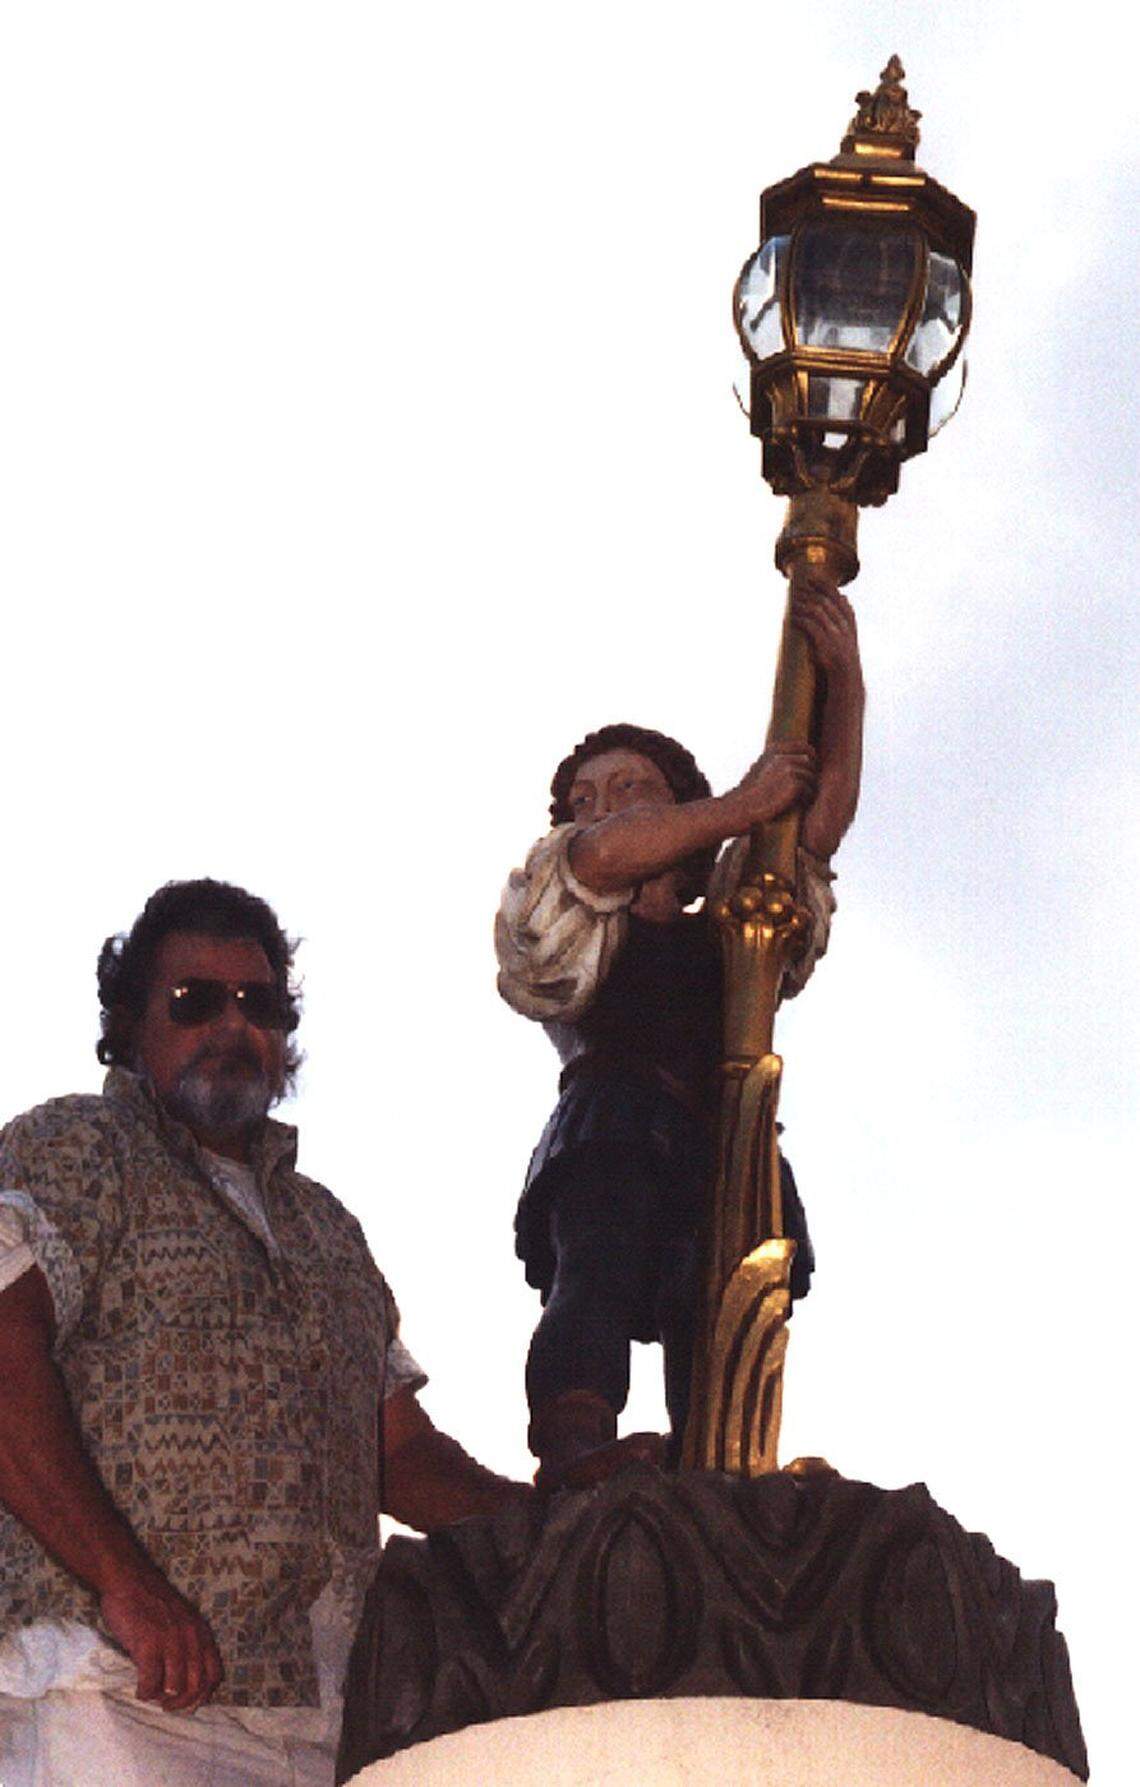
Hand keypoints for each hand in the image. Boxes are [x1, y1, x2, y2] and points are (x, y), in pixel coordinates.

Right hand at [100, 1567, 223, 1712]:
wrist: (129, 1579)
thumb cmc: (152, 1602)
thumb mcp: (182, 1619)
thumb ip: (188, 1643)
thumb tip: (186, 1679)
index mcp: (201, 1633)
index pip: (214, 1674)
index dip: (203, 1694)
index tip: (189, 1703)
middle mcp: (191, 1639)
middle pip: (196, 1687)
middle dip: (181, 1703)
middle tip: (167, 1705)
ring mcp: (171, 1642)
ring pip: (175, 1688)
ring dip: (162, 1698)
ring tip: (151, 1694)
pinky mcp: (148, 1646)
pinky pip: (151, 1683)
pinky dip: (145, 1693)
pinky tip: (139, 1689)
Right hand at [730, 741, 817, 826]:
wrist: (741, 808)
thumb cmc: (750, 793)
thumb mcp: (760, 767)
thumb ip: (777, 759)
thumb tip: (801, 758)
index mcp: (774, 749)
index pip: (805, 747)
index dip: (812, 759)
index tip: (809, 770)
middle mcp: (782, 756)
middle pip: (811, 764)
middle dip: (809, 776)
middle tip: (801, 790)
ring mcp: (789, 769)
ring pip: (812, 777)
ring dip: (808, 789)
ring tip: (797, 799)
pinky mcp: (794, 784)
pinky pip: (809, 790)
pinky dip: (805, 799)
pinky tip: (795, 805)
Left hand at [790, 571, 861, 683]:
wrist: (846, 674)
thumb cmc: (845, 652)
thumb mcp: (850, 631)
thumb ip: (846, 614)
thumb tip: (844, 597)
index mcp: (850, 619)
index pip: (837, 596)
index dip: (824, 585)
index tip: (812, 577)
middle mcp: (843, 624)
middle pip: (825, 601)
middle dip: (810, 592)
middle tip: (798, 588)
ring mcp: (835, 633)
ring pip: (817, 611)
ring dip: (803, 604)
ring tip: (793, 603)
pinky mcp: (824, 643)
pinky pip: (810, 626)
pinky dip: (800, 619)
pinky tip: (793, 618)